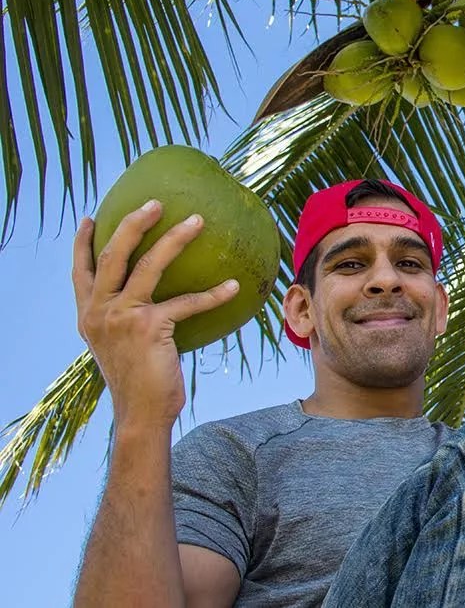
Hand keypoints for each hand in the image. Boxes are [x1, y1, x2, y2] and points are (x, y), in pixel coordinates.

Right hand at [73, 200, 239, 429]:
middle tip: (156, 203)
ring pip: (148, 265)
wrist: (140, 414)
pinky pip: (186, 303)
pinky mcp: (149, 328)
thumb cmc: (139, 379)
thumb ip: (126, 318)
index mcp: (89, 314)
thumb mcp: (121, 344)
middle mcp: (99, 311)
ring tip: (198, 221)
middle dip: (133, 223)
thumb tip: (155, 300)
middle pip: (112, 254)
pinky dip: (213, 293)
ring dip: (175, 239)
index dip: (82, 243)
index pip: (80, 271)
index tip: (90, 217)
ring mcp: (121, 317)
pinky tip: (233, 286)